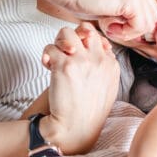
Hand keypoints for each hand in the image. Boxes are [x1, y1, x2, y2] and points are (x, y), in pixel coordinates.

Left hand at [39, 23, 119, 151]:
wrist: (75, 128)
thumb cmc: (87, 110)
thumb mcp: (107, 86)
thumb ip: (103, 65)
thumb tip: (99, 45)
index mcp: (110, 64)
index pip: (98, 37)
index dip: (84, 41)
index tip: (76, 54)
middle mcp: (99, 59)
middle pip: (83, 29)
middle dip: (69, 37)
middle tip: (63, 52)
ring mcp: (82, 61)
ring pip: (65, 33)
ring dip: (56, 44)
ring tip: (54, 60)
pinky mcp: (64, 66)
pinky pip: (50, 48)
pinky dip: (46, 56)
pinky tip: (47, 67)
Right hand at [48, 0, 156, 42]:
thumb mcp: (111, 4)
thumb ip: (127, 12)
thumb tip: (142, 31)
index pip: (149, 10)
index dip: (136, 25)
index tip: (118, 28)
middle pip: (152, 17)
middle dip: (134, 30)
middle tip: (113, 30)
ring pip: (147, 23)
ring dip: (128, 32)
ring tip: (110, 28)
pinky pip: (139, 25)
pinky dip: (125, 32)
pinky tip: (109, 27)